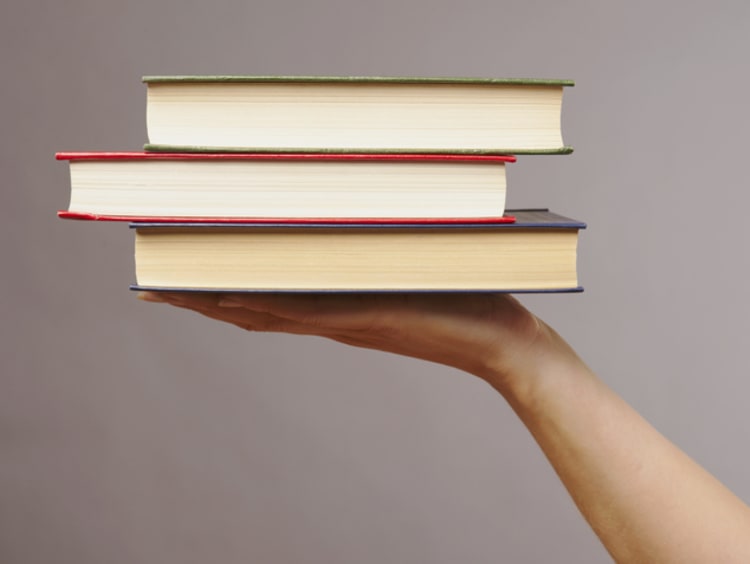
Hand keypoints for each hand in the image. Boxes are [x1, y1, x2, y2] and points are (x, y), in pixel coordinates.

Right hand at [138, 291, 553, 388]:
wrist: (503, 343)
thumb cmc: (463, 298)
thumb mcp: (409, 266)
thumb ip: (377, 250)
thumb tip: (355, 214)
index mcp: (337, 303)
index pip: (265, 297)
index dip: (217, 287)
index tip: (179, 274)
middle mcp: (332, 314)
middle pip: (251, 306)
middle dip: (198, 294)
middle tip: (152, 283)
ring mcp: (345, 317)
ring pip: (267, 309)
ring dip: (216, 298)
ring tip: (170, 287)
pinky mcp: (367, 316)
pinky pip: (305, 310)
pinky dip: (264, 303)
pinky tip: (229, 294)